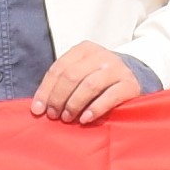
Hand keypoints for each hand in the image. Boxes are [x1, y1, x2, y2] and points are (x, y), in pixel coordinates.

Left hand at [31, 43, 145, 123]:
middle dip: (59, 98)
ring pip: (89, 85)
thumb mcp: (80, 72)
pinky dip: (95, 109)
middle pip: (72, 76)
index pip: (59, 68)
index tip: (38, 110)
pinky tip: (85, 119)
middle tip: (54, 115)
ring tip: (68, 118)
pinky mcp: (129, 84)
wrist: (132, 77)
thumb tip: (39, 107)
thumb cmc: (98, 78)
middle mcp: (100, 55)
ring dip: (74, 104)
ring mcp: (116, 68)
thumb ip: (61, 84)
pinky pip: (110, 96)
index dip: (46, 90)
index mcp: (83, 49)